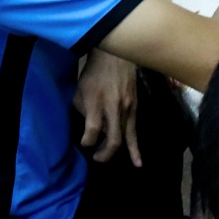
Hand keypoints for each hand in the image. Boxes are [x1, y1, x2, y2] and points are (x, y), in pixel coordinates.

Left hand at [75, 50, 141, 165]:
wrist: (117, 57)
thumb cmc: (94, 73)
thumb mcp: (80, 90)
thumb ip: (84, 111)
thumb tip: (91, 127)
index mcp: (97, 102)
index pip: (93, 130)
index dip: (88, 141)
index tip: (85, 142)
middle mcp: (114, 107)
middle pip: (113, 138)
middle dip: (104, 153)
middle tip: (97, 158)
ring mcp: (127, 108)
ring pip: (125, 137)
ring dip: (117, 152)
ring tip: (108, 161)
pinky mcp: (135, 108)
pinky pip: (134, 130)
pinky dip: (135, 147)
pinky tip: (138, 161)